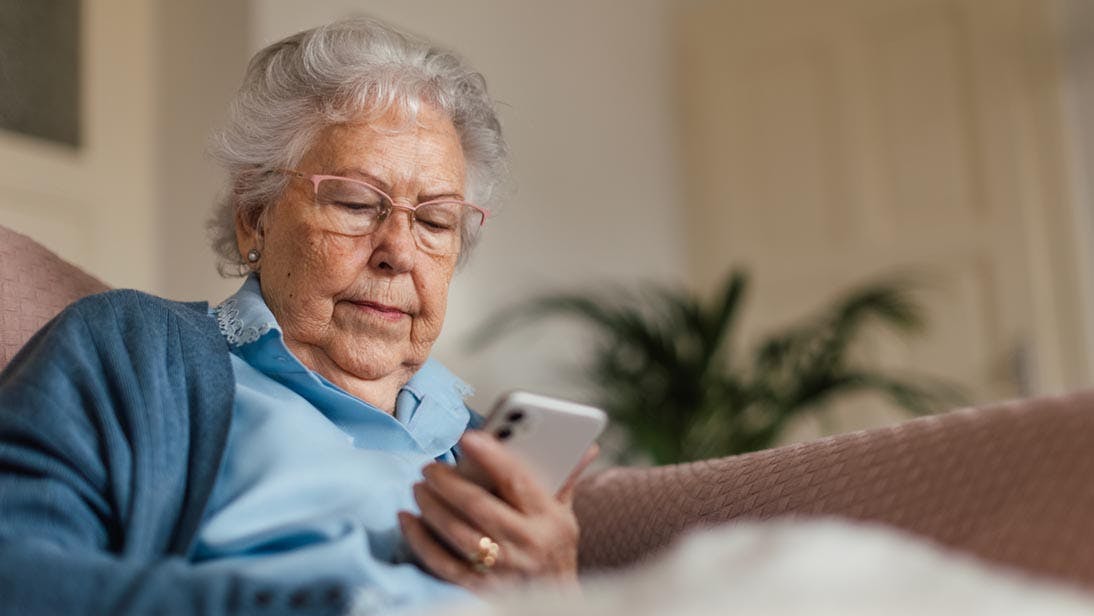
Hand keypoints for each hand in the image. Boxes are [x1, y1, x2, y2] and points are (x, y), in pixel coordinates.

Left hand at [398, 430, 597, 592]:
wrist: (556, 604)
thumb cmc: (555, 549)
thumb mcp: (565, 514)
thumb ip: (565, 477)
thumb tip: (586, 444)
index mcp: (548, 518)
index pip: (516, 480)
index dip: (491, 456)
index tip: (467, 436)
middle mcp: (527, 543)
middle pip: (479, 506)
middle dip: (448, 483)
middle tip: (429, 466)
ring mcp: (503, 569)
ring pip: (458, 533)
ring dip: (432, 507)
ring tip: (418, 487)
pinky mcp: (481, 588)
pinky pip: (444, 563)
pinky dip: (421, 540)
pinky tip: (408, 520)